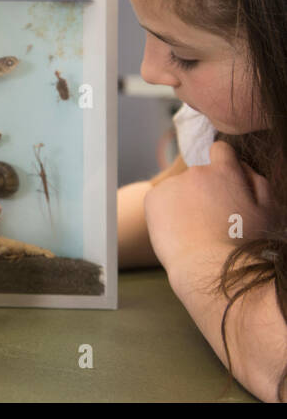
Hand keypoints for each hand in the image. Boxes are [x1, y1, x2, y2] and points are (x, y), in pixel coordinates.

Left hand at [145, 140, 271, 276]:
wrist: (208, 268)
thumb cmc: (243, 243)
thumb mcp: (267, 211)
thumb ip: (257, 181)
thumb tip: (241, 166)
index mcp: (224, 171)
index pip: (221, 150)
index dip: (223, 165)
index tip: (223, 182)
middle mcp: (195, 172)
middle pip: (200, 174)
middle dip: (206, 190)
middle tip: (213, 218)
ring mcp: (171, 184)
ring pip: (180, 188)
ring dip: (186, 200)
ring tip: (196, 228)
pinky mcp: (152, 198)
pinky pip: (162, 199)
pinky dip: (168, 210)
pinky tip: (180, 229)